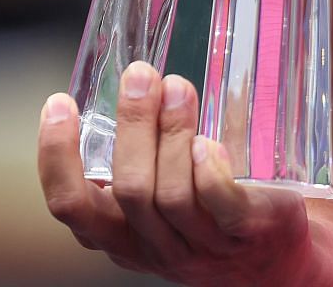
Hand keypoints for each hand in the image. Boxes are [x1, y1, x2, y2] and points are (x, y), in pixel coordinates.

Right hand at [37, 62, 321, 285]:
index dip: (56, 156)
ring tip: (178, 90)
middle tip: (140, 77)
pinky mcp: (243, 233)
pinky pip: (219, 205)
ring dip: (172, 134)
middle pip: (127, 191)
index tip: (59, 103)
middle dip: (131, 126)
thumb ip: (141, 154)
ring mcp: (199, 244)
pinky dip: (209, 169)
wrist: (276, 255)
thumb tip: (131, 82)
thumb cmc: (209, 212)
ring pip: (171, 195)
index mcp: (119, 234)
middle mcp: (152, 245)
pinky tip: (207, 141)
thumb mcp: (159, 192)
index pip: (71, 204)